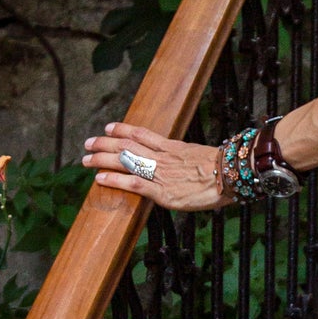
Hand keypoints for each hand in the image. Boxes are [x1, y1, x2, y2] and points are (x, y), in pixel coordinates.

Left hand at [82, 122, 224, 210]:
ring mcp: (161, 173)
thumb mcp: (204, 156)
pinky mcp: (162, 191)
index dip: (123, 129)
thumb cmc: (225, 170)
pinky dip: (114, 180)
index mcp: (173, 147)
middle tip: (88, 143)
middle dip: (105, 143)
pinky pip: (132, 183)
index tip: (108, 127)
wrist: (232, 176)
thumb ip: (189, 158)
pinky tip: (99, 179)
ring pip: (125, 160)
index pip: (142, 134)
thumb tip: (187, 163)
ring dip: (102, 159)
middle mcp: (163, 157)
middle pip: (127, 145)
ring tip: (85, 159)